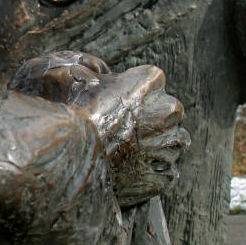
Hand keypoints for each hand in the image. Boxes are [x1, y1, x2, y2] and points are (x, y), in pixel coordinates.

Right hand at [10, 51, 188, 206]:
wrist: (72, 157)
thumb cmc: (74, 116)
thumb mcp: (79, 78)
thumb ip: (93, 70)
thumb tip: (95, 70)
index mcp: (151, 81)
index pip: (154, 80)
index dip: (137, 91)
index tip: (123, 102)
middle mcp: (168, 110)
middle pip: (170, 112)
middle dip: (155, 119)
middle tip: (128, 130)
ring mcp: (169, 145)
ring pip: (173, 143)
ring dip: (157, 146)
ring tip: (130, 154)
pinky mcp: (165, 174)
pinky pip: (166, 172)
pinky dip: (153, 172)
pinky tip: (131, 172)